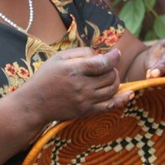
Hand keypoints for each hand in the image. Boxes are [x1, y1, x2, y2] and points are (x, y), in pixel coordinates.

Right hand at [19, 47, 134, 122]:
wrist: (34, 104)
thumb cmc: (45, 77)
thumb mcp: (58, 58)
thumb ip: (81, 52)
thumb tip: (101, 54)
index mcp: (74, 70)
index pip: (102, 64)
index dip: (114, 57)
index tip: (117, 53)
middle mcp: (82, 86)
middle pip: (110, 76)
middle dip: (112, 69)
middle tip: (106, 66)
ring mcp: (85, 100)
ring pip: (112, 89)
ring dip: (115, 80)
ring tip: (109, 76)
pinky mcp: (86, 111)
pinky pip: (110, 106)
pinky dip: (122, 99)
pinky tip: (129, 93)